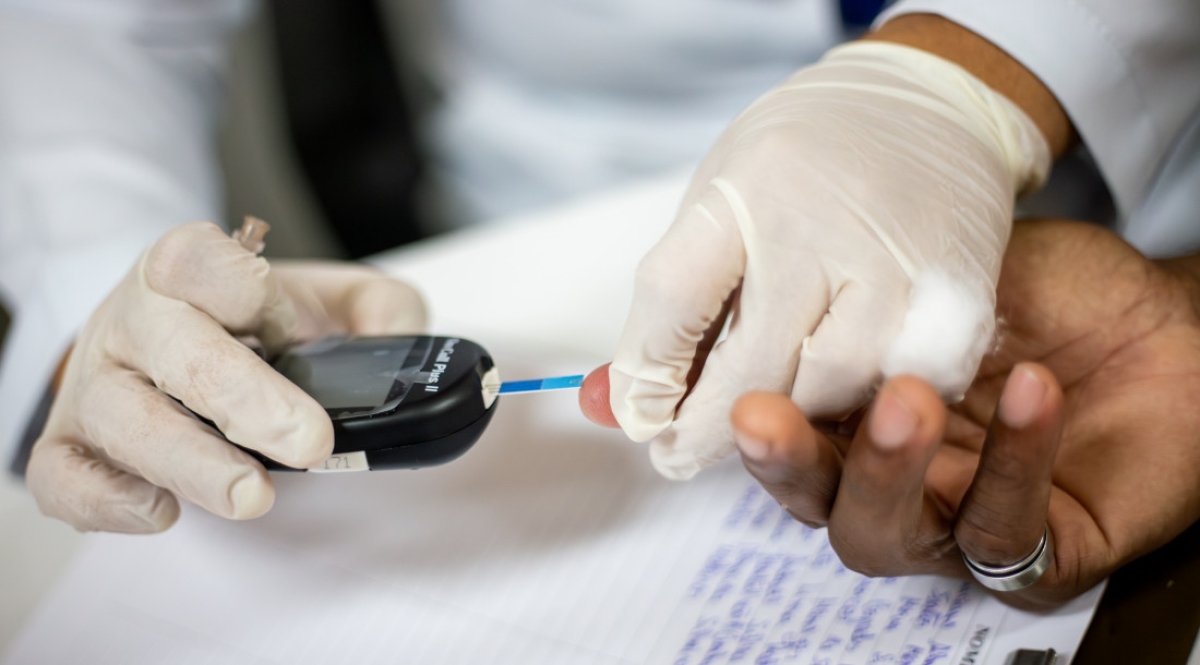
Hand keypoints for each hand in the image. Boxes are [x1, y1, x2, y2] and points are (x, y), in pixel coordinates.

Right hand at [26, 222, 426, 532]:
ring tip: (252, 496)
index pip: (204, 264)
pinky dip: (109, 500)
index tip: (292, 332)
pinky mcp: (70, 444)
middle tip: (311, 444)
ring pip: (124, 419)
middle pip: (176, 350)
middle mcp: (132, 318)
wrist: (167, 337)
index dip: (252, 296)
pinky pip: (64, 476)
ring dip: (192, 463)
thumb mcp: (324, 295)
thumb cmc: (248, 321)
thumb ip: (379, 307)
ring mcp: (95, 383)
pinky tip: (163, 512)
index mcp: (188, 266)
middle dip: (247, 400)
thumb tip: (402, 340)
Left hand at [604, 39, 1049, 479]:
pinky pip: (894, 395)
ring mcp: (899, 268)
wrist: (929, 106)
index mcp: (749, 186)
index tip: (638, 413)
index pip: (676, 299)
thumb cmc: (803, 160)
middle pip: (753, 367)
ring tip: (748, 430)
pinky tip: (824, 413)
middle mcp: (825, 226)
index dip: (645, 374)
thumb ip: (675, 307)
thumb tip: (617, 408)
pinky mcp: (957, 303)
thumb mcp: (719, 200)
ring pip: (828, 395)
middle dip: (704, 430)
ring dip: (780, 430)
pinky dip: (853, 418)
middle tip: (678, 453)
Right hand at [729, 220, 1199, 606]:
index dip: (749, 424)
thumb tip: (767, 284)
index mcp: (861, 424)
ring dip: (885, 473)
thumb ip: (862, 294)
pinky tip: (1035, 391)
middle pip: (818, 504)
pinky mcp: (1041, 556)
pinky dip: (1014, 462)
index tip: (730, 385)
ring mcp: (960, 527)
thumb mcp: (945, 270)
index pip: (784, 441)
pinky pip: (1005, 534)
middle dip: (789, 463)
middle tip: (768, 416)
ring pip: (885, 538)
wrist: (1171, 317)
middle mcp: (901, 485)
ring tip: (908, 399)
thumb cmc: (1054, 296)